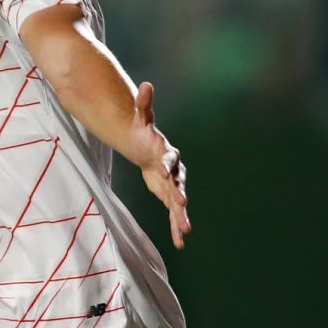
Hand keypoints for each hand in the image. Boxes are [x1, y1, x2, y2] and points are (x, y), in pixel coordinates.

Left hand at [133, 82, 190, 248]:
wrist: (149, 149)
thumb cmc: (145, 134)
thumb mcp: (141, 120)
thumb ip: (144, 105)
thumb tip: (146, 84)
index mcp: (168, 155)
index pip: (170, 160)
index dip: (169, 165)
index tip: (166, 171)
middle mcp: (175, 173)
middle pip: (178, 185)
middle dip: (180, 195)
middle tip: (182, 204)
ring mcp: (173, 187)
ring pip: (178, 204)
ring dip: (181, 217)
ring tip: (185, 232)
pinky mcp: (169, 198)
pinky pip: (174, 214)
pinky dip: (176, 227)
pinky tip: (181, 243)